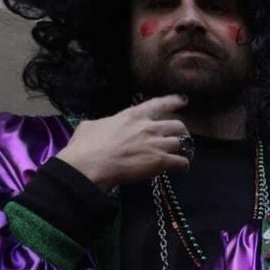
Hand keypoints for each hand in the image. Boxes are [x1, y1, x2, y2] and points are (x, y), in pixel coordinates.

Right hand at [55, 95, 192, 190]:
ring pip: (181, 143)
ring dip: (182, 149)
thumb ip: (106, 124)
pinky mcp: (161, 161)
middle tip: (181, 138)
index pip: (158, 104)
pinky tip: (181, 168)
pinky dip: (183, 165)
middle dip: (181, 132)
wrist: (90, 165)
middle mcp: (149, 127)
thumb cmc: (86, 146)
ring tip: (182, 155)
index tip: (183, 100)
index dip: (173, 101)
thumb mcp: (92, 125)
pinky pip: (181, 162)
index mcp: (132, 115)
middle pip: (177, 125)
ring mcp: (157, 144)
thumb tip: (104, 126)